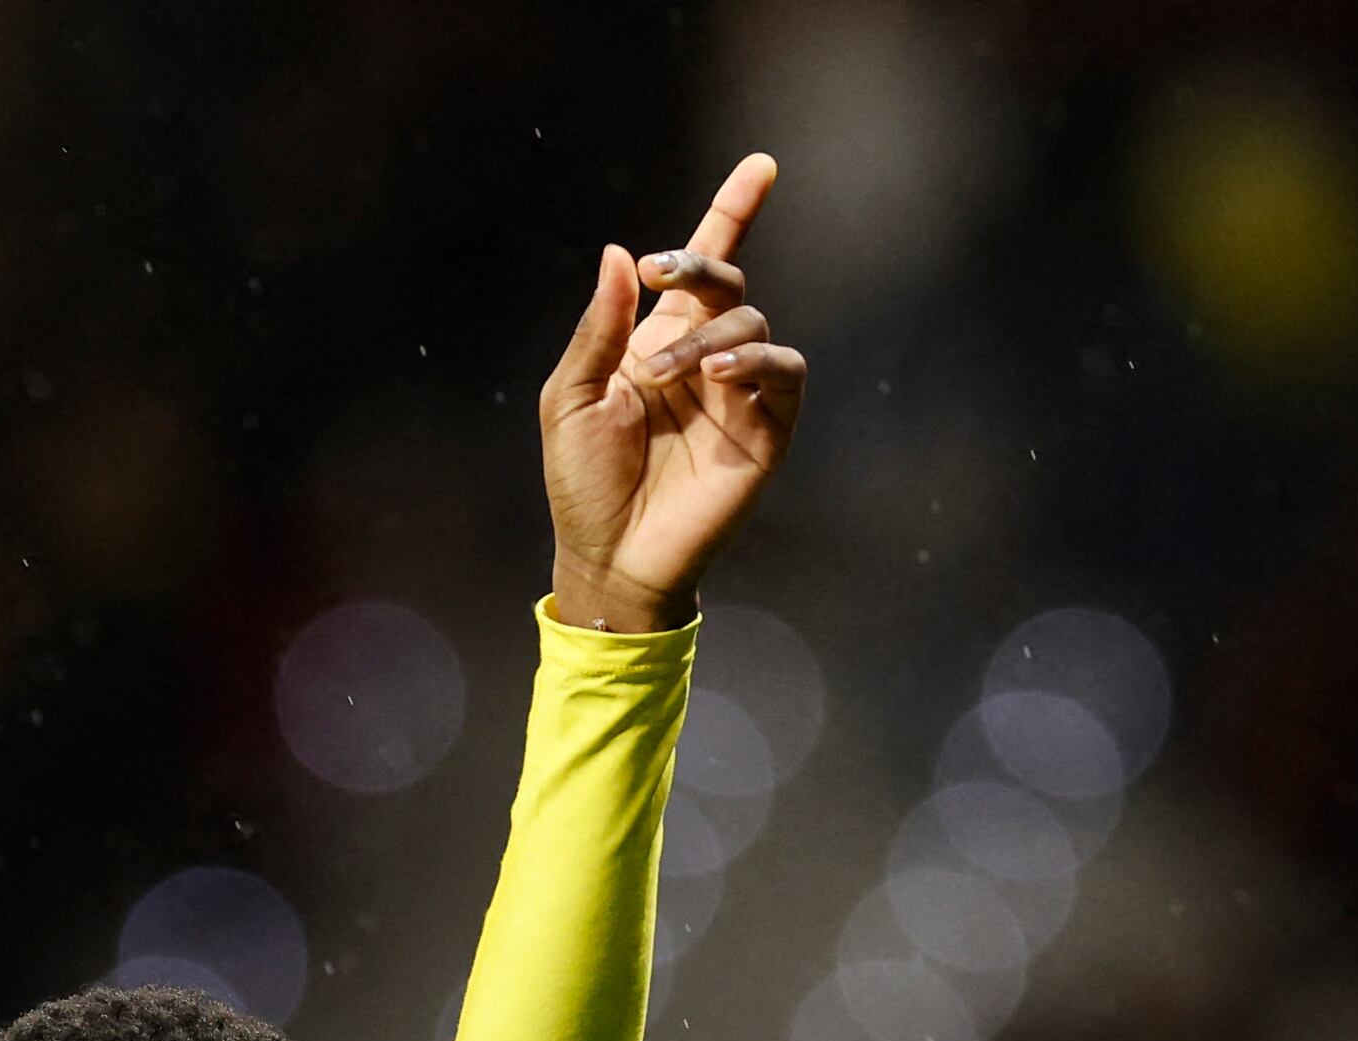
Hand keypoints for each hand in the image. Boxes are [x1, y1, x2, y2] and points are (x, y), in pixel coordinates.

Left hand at [541, 154, 804, 632]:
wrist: (609, 557)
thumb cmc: (583, 482)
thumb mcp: (573, 395)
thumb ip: (600, 327)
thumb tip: (623, 253)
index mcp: (655, 340)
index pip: (700, 267)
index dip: (732, 213)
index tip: (762, 167)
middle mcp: (703, 358)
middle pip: (727, 283)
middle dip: (700, 264)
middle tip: (664, 276)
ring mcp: (739, 394)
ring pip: (752, 323)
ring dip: (710, 334)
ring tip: (668, 376)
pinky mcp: (766, 432)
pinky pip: (785, 372)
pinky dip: (757, 360)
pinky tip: (720, 376)